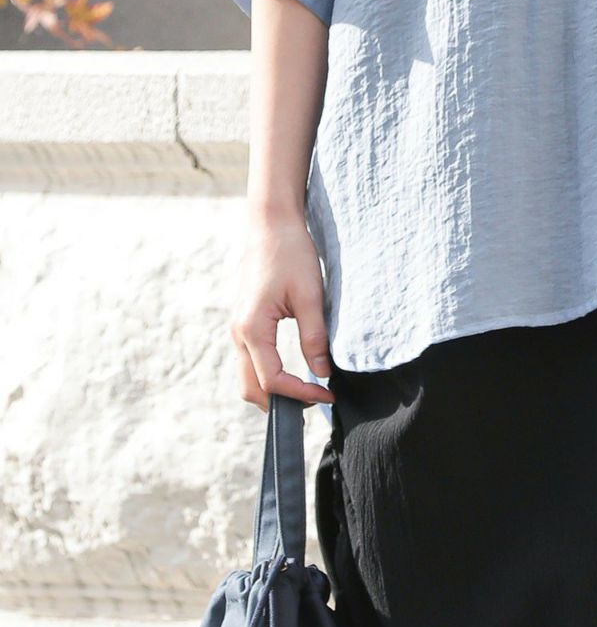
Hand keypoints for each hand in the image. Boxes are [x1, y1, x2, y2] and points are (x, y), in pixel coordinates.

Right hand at [229, 213, 335, 412]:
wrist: (271, 223)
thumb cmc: (291, 253)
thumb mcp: (310, 295)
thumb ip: (315, 337)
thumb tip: (323, 374)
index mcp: (252, 328)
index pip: (272, 381)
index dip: (301, 394)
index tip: (327, 395)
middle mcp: (239, 332)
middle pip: (251, 388)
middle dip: (281, 403)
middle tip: (315, 399)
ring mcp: (238, 327)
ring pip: (248, 376)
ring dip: (273, 390)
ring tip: (307, 388)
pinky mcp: (244, 321)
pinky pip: (250, 359)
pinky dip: (268, 373)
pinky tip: (292, 369)